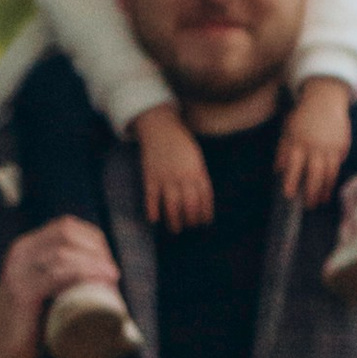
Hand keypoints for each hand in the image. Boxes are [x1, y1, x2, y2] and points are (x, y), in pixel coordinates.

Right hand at [0, 219, 121, 357]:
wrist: (1, 352)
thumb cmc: (33, 325)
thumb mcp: (47, 292)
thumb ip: (65, 280)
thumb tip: (109, 281)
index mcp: (27, 246)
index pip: (66, 226)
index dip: (94, 239)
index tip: (110, 263)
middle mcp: (20, 252)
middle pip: (67, 234)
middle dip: (97, 249)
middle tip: (113, 275)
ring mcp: (19, 270)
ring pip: (63, 252)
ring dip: (93, 261)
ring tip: (112, 279)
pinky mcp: (21, 292)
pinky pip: (55, 274)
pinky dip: (80, 274)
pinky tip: (98, 281)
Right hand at [134, 103, 214, 229]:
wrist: (160, 128)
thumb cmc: (181, 145)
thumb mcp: (196, 159)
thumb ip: (200, 178)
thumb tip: (203, 201)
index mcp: (197, 172)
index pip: (205, 199)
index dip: (205, 213)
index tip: (204, 222)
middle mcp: (183, 177)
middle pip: (190, 205)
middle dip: (191, 220)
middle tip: (190, 226)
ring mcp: (166, 177)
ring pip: (172, 205)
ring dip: (174, 221)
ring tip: (176, 229)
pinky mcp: (150, 177)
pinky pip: (151, 197)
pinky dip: (152, 210)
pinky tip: (154, 219)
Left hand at [275, 78, 352, 206]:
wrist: (325, 100)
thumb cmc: (303, 118)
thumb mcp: (289, 130)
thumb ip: (283, 150)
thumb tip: (278, 170)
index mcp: (299, 140)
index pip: (294, 164)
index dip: (291, 180)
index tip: (289, 194)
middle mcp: (315, 145)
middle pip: (315, 173)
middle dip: (312, 191)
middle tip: (309, 205)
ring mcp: (331, 146)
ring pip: (329, 173)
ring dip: (325, 189)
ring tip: (320, 201)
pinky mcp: (342, 146)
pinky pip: (338, 166)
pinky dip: (333, 179)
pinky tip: (328, 188)